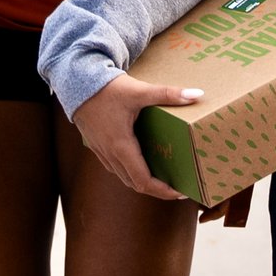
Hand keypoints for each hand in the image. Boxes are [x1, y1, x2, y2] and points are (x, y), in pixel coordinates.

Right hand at [72, 72, 203, 200]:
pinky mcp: (98, 147)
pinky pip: (116, 168)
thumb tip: (198, 94)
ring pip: (124, 177)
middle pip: (135, 184)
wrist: (78, 83)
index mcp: (122, 146)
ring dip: (144, 182)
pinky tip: (143, 162)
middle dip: (157, 189)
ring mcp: (102, 152)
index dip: (163, 191)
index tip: (180, 192)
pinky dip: (132, 172)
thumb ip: (168, 94)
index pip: (143, 181)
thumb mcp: (140, 91)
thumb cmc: (109, 89)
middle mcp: (110, 154)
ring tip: (164, 177)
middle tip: (178, 186)